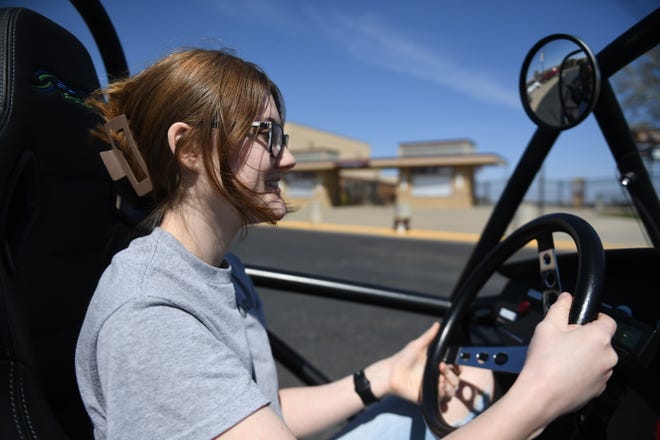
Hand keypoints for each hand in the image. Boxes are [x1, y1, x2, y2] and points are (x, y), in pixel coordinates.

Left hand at [386, 322, 459, 403]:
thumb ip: (429, 336)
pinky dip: (442, 391)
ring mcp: (434, 388)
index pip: (455, 368)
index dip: (457, 366)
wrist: (391, 373)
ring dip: (449, 383)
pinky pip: (441, 397)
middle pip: (455, 379)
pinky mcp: (429, 397)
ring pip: (452, 390)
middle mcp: (437, 377)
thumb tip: (438, 324)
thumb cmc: (403, 358)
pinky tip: (438, 384)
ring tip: (440, 377)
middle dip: (452, 373)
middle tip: (441, 366)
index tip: (453, 361)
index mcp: (437, 366)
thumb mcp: (417, 345)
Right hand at [516, 292, 617, 421]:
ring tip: (561, 359)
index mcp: (598, 337)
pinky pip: (593, 374)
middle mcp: (608, 356)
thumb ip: (560, 308)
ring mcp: (605, 375)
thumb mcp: (547, 326)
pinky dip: (583, 372)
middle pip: (600, 340)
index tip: (581, 320)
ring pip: (597, 358)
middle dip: (584, 338)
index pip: (608, 320)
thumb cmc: (544, 361)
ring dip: (584, 356)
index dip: (594, 317)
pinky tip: (564, 372)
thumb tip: (566, 298)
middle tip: (563, 341)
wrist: (541, 395)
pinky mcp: (598, 389)